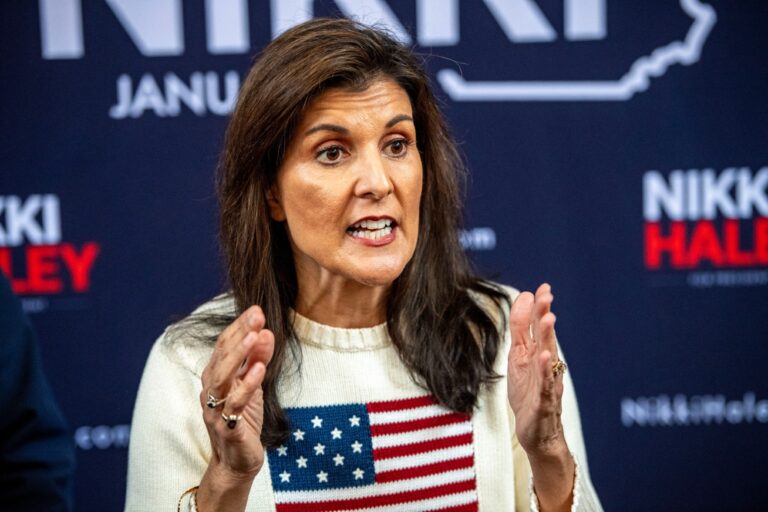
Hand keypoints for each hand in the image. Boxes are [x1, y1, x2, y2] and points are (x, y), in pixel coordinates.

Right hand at [199, 305, 274, 479]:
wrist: (237, 462)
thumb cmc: (243, 420)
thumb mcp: (253, 385)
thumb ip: (257, 359)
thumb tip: (266, 332)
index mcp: (215, 377)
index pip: (224, 345)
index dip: (239, 326)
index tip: (256, 310)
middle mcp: (210, 390)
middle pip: (222, 356)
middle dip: (240, 333)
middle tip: (257, 315)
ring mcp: (215, 409)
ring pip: (222, 376)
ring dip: (239, 354)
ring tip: (255, 335)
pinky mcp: (227, 426)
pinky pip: (235, 402)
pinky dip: (247, 385)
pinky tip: (260, 370)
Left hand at [507, 283, 567, 456]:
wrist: (538, 433)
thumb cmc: (529, 393)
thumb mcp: (519, 357)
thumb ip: (520, 329)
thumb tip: (523, 297)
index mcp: (537, 352)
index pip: (537, 326)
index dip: (539, 307)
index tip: (543, 287)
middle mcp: (545, 364)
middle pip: (545, 336)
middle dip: (545, 315)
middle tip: (546, 295)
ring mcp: (546, 382)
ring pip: (548, 357)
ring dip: (548, 337)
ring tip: (548, 318)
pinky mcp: (543, 402)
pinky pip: (545, 385)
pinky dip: (545, 371)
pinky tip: (543, 357)